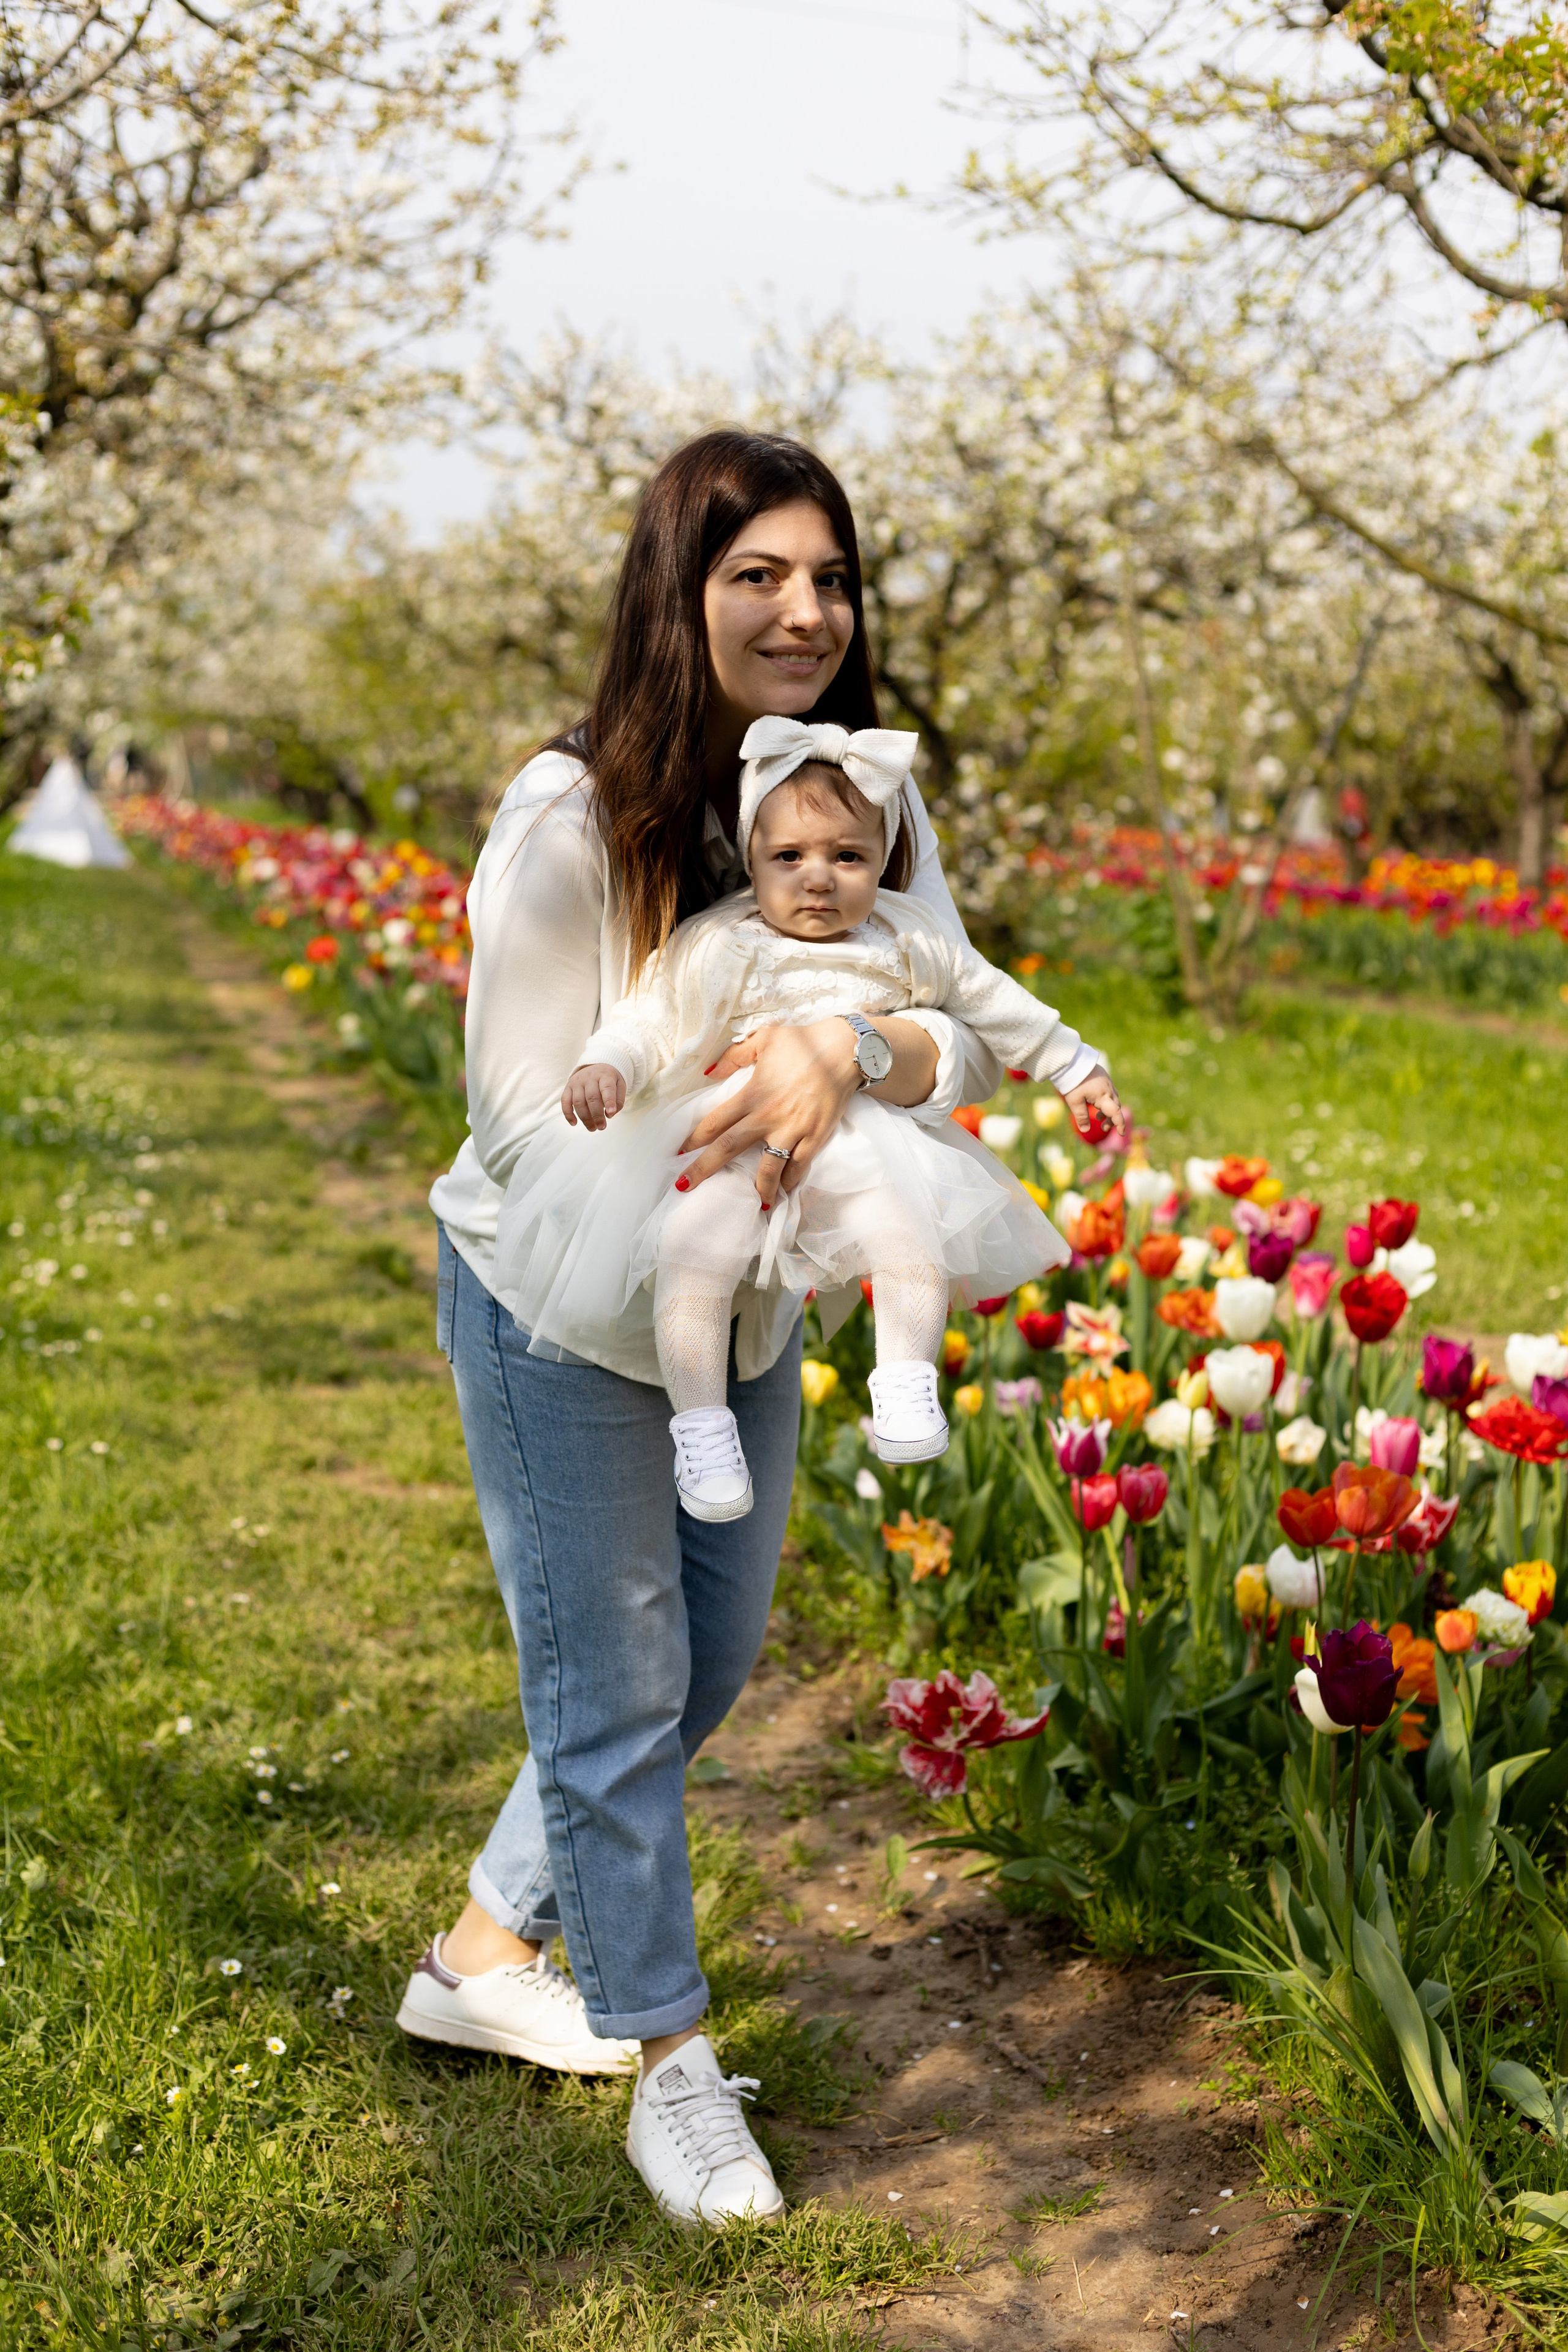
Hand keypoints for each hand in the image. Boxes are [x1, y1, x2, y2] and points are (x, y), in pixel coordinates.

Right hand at [562, 1063, 625, 1130]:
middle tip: (602, 1127)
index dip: (609, 1101)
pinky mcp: (568, 1087)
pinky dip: (568, 1114)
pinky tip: (574, 1123)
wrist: (597, 1066)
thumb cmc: (610, 1080)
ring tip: (592, 1128)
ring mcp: (577, 1082)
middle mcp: (589, 1077)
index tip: (610, 1114)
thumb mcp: (620, 1086)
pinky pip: (565, 1101)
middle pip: (591, 1097)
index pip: (606, 1088)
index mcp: (605, 1075)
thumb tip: (609, 1115)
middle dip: (597, 1115)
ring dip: (585, 1118)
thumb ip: (618, 1101)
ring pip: (578, 1102)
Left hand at [679, 1020, 861, 1208]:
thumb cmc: (803, 1042)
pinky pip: (800, 1165)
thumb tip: (708, 1072)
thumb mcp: (763, 1039)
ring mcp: (793, 1129)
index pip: (715, 1122)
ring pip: (768, 1167)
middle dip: (703, 1170)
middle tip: (684, 1186)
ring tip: (756, 1204)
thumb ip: (733, 1056)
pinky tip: (785, 1190)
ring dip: (759, 1188)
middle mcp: (768, 1116)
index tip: (679, 1153)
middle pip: (729, 1148)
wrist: (846, 1050)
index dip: (693, 1139)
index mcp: (752, 1094)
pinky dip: (791, 1180)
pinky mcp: (816, 1136)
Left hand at [1064, 1069, 1128, 1141]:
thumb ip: (1081, 1116)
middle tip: (1103, 1128)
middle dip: (1112, 1119)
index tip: (1121, 1133)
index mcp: (1103, 1096)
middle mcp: (1108, 1089)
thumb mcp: (1074, 1101)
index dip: (1120, 1124)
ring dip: (1108, 1110)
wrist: (1072, 1061)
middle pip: (1116, 1108)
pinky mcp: (1104, 1077)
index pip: (1116, 1113)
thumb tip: (1085, 1130)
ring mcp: (1107, 1082)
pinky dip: (1106, 1101)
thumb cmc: (1073, 1082)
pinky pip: (1110, 1092)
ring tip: (1099, 1117)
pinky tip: (1096, 1102)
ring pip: (1113, 1100)